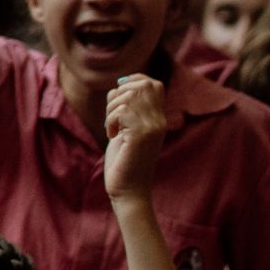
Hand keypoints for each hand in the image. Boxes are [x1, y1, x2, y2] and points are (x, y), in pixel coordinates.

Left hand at [102, 74, 165, 199]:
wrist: (128, 189)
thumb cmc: (123, 160)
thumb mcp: (126, 129)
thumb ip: (128, 108)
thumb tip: (120, 84)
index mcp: (159, 118)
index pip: (153, 83)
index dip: (133, 81)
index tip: (117, 94)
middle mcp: (160, 120)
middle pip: (141, 85)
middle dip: (118, 95)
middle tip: (113, 116)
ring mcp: (153, 127)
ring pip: (128, 97)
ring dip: (111, 110)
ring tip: (112, 128)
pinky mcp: (141, 135)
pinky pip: (121, 111)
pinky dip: (110, 120)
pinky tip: (112, 135)